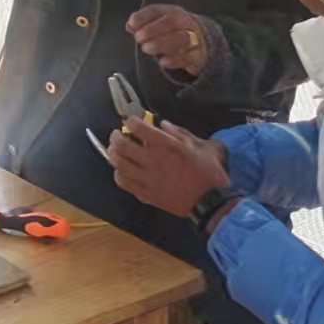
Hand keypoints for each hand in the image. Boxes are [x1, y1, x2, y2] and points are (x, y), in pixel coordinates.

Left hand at [107, 120, 229, 217]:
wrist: (209, 202)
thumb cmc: (210, 172)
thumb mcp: (204, 145)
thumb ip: (182, 133)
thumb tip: (164, 124)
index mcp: (166, 145)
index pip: (138, 127)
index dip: (131, 121)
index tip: (131, 122)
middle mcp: (151, 159)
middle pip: (121, 144)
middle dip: (115, 137)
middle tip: (116, 135)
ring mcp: (146, 177)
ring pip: (118, 163)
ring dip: (113, 154)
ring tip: (115, 151)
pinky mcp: (145, 193)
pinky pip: (123, 182)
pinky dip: (118, 174)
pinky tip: (122, 171)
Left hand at [128, 4, 211, 77]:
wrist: (205, 43)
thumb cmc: (175, 33)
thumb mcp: (160, 24)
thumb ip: (144, 24)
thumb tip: (130, 26)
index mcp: (173, 12)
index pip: (157, 10)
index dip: (142, 17)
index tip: (131, 25)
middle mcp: (186, 22)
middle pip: (171, 21)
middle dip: (151, 30)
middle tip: (139, 39)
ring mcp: (196, 37)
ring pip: (181, 37)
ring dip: (161, 44)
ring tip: (148, 49)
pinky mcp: (200, 54)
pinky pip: (189, 56)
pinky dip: (174, 60)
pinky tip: (163, 61)